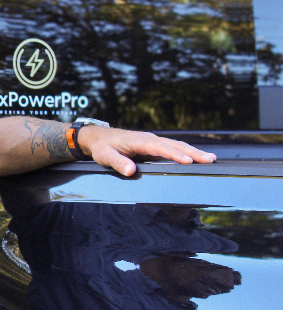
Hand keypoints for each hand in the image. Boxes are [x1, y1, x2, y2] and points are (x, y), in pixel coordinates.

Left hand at [78, 126, 215, 176]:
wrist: (98, 138)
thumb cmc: (102, 147)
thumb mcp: (105, 156)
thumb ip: (118, 162)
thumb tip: (131, 171)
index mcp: (140, 140)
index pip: (160, 147)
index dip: (175, 154)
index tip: (189, 161)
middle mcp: (149, 139)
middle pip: (174, 145)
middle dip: (193, 152)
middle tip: (210, 160)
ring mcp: (152, 142)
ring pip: (176, 146)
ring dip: (193, 152)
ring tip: (210, 159)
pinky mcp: (152, 147)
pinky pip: (172, 149)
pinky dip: (185, 153)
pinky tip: (195, 159)